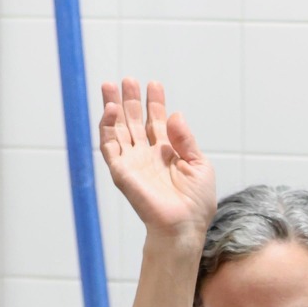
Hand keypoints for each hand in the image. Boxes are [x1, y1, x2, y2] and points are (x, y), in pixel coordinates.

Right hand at [99, 79, 217, 241]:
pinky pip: (109, 145)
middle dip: (131, 100)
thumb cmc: (196, 203)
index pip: (157, 121)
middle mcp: (147, 155)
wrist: (184, 226)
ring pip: (118, 129)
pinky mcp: (121, 171)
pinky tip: (112, 110)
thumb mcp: (199, 165)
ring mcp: (132, 162)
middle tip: (129, 80)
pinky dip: (107, 126)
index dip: (155, 103)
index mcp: (167, 153)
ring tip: (111, 85)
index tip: (154, 84)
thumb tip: (175, 114)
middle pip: (134, 121)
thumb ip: (186, 139)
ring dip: (113, 107)